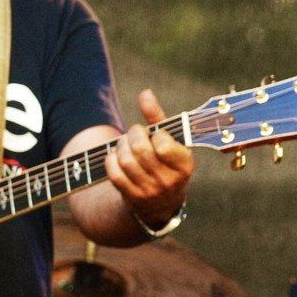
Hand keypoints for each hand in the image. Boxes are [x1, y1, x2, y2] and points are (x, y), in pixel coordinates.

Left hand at [104, 89, 193, 224]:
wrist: (161, 203)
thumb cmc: (167, 162)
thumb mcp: (171, 142)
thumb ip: (158, 117)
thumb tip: (145, 93)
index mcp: (184, 165)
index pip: (163, 145)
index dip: (154, 134)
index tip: (155, 134)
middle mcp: (169, 180)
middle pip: (140, 150)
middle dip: (133, 134)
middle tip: (135, 133)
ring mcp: (150, 191)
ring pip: (125, 160)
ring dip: (121, 146)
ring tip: (125, 144)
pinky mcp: (132, 197)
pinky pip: (114, 173)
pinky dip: (111, 159)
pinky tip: (116, 155)